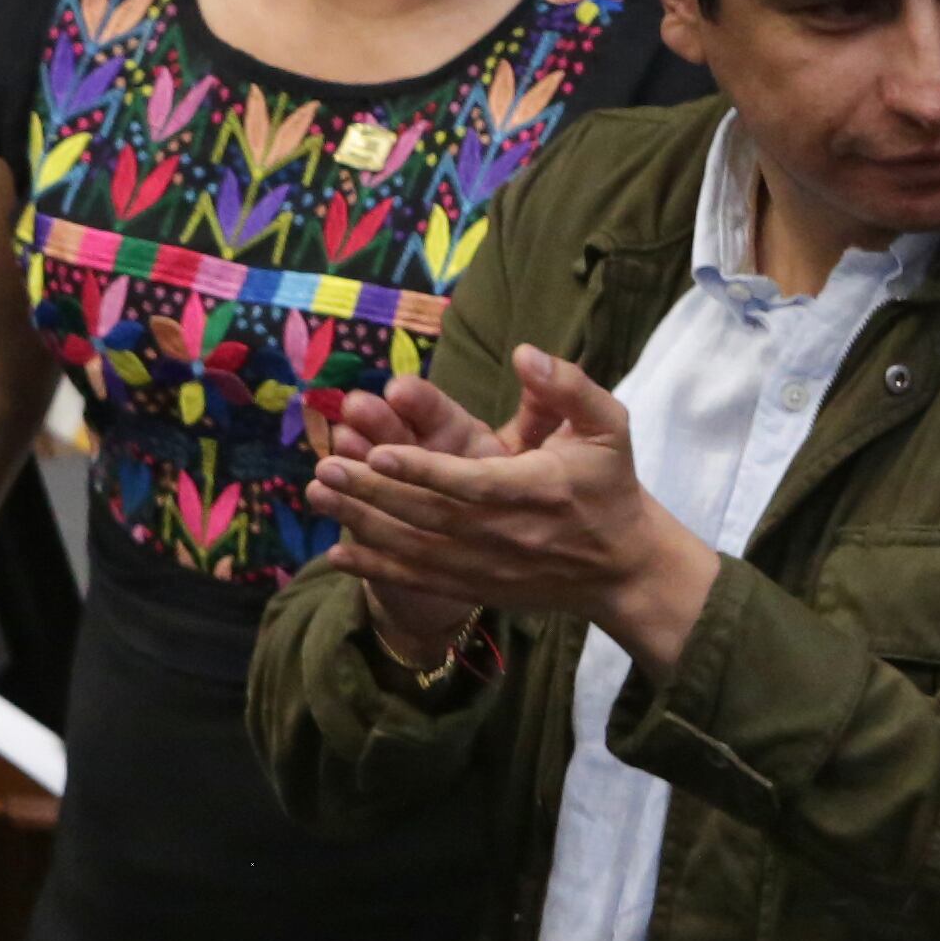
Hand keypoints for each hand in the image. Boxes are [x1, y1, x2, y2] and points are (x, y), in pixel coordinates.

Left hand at [309, 344, 722, 672]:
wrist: (623, 568)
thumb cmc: (610, 486)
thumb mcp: (607, 425)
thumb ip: (569, 386)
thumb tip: (525, 352)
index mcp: (536, 490)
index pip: (471, 482)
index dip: (423, 469)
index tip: (379, 451)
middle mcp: (507, 533)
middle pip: (429, 514)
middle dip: (373, 491)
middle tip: (325, 466)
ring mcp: (489, 566)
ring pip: (415, 548)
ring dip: (362, 523)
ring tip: (317, 495)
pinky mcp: (477, 588)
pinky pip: (420, 581)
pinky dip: (377, 570)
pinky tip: (335, 555)